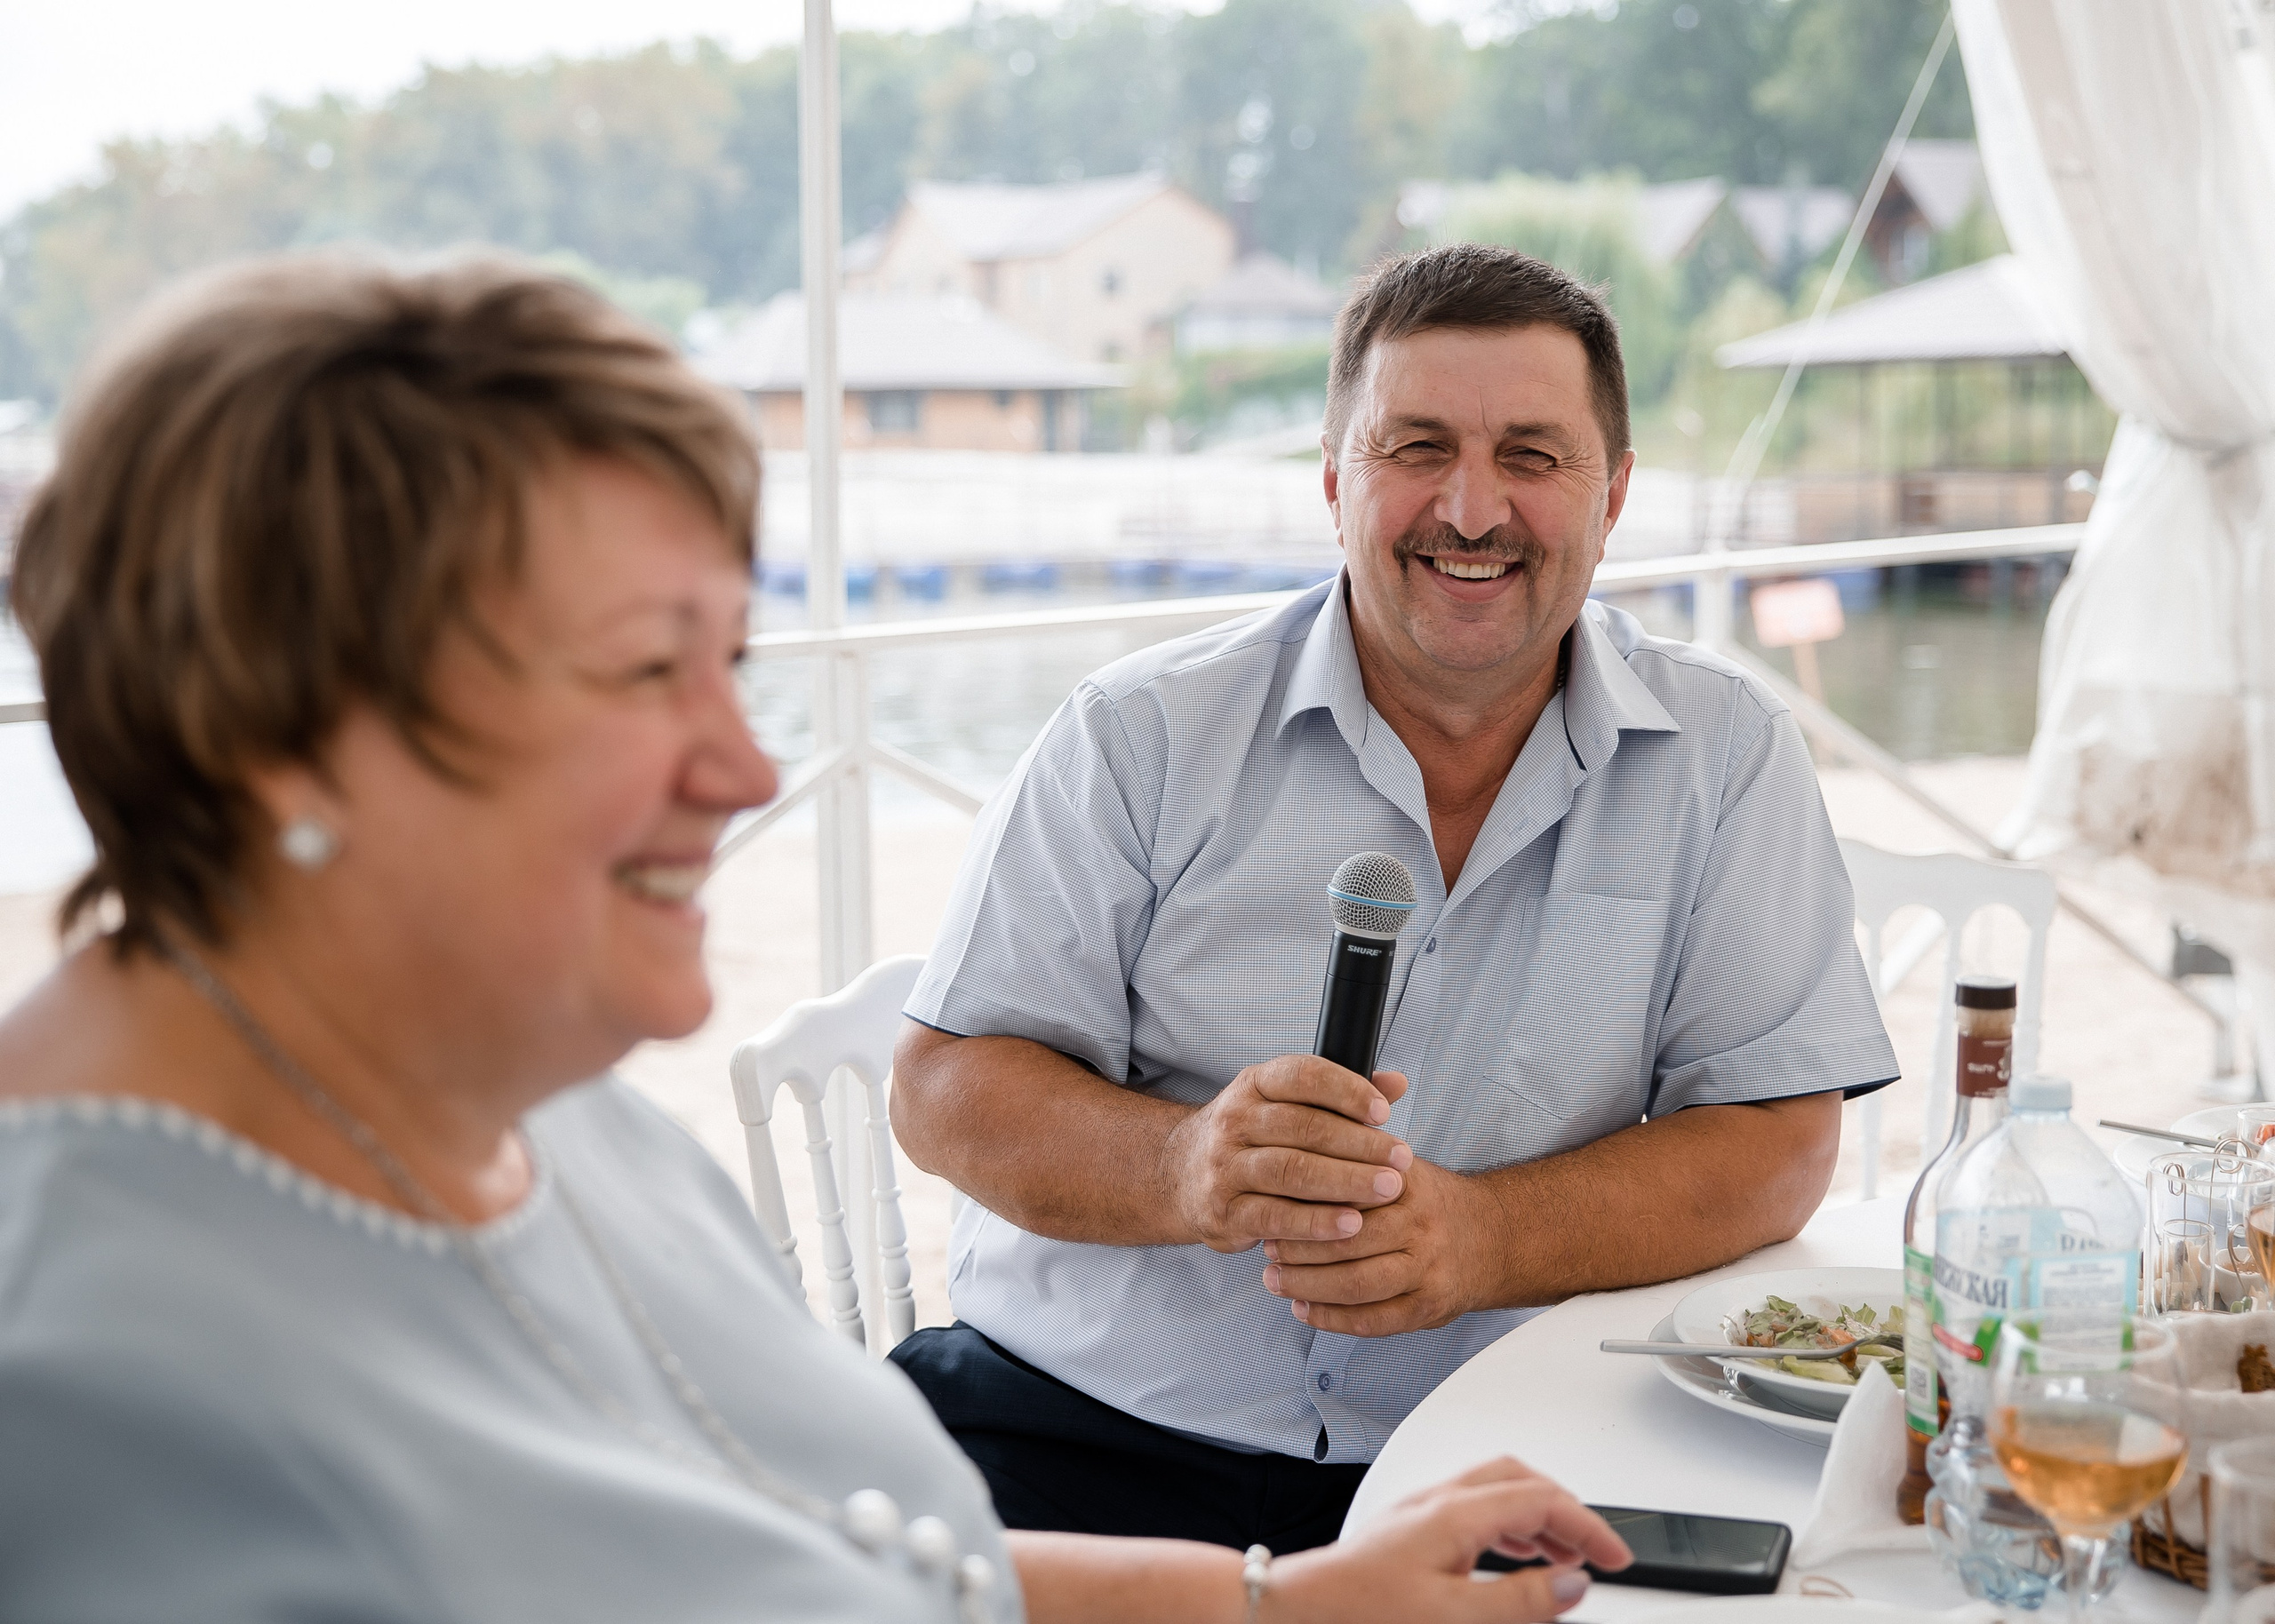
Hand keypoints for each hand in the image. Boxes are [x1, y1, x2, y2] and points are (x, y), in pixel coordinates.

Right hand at [1160, 1059, 1411, 1252]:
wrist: (1179, 1176)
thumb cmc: (1250, 1139)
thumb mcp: (1286, 1105)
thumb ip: (1341, 1096)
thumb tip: (1396, 1083)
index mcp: (1254, 1085)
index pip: (1301, 1076)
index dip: (1345, 1090)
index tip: (1384, 1112)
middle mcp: (1234, 1121)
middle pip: (1303, 1127)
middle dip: (1359, 1144)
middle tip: (1402, 1159)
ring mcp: (1224, 1167)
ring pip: (1290, 1171)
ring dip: (1345, 1181)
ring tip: (1387, 1189)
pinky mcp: (1224, 1211)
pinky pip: (1275, 1217)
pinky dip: (1316, 1222)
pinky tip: (1350, 1224)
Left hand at [1261, 1154, 1501, 1334]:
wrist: (1496, 1237)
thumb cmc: (1429, 1200)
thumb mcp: (1399, 1163)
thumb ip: (1355, 1148)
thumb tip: (1295, 1131)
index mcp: (1407, 1184)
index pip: (1347, 1192)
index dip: (1303, 1201)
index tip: (1272, 1204)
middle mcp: (1421, 1225)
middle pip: (1349, 1241)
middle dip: (1300, 1248)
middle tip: (1267, 1249)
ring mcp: (1428, 1270)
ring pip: (1359, 1284)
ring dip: (1309, 1286)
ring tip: (1276, 1281)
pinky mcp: (1430, 1308)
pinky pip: (1375, 1320)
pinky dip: (1333, 1319)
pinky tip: (1304, 1309)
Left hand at [1267, 1457, 1630, 1622]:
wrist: (1298, 1608)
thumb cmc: (1361, 1610)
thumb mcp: (1453, 1617)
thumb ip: (1518, 1599)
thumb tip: (1573, 1583)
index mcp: (1455, 1512)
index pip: (1542, 1498)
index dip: (1588, 1526)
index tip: (1616, 1557)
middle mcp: (1438, 1501)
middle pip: (1520, 1479)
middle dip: (1566, 1509)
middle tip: (1595, 1551)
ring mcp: (1421, 1510)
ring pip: (1496, 1489)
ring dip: (1537, 1514)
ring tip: (1562, 1556)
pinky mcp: (1409, 1528)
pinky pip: (1473, 1507)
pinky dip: (1507, 1523)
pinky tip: (1510, 1554)